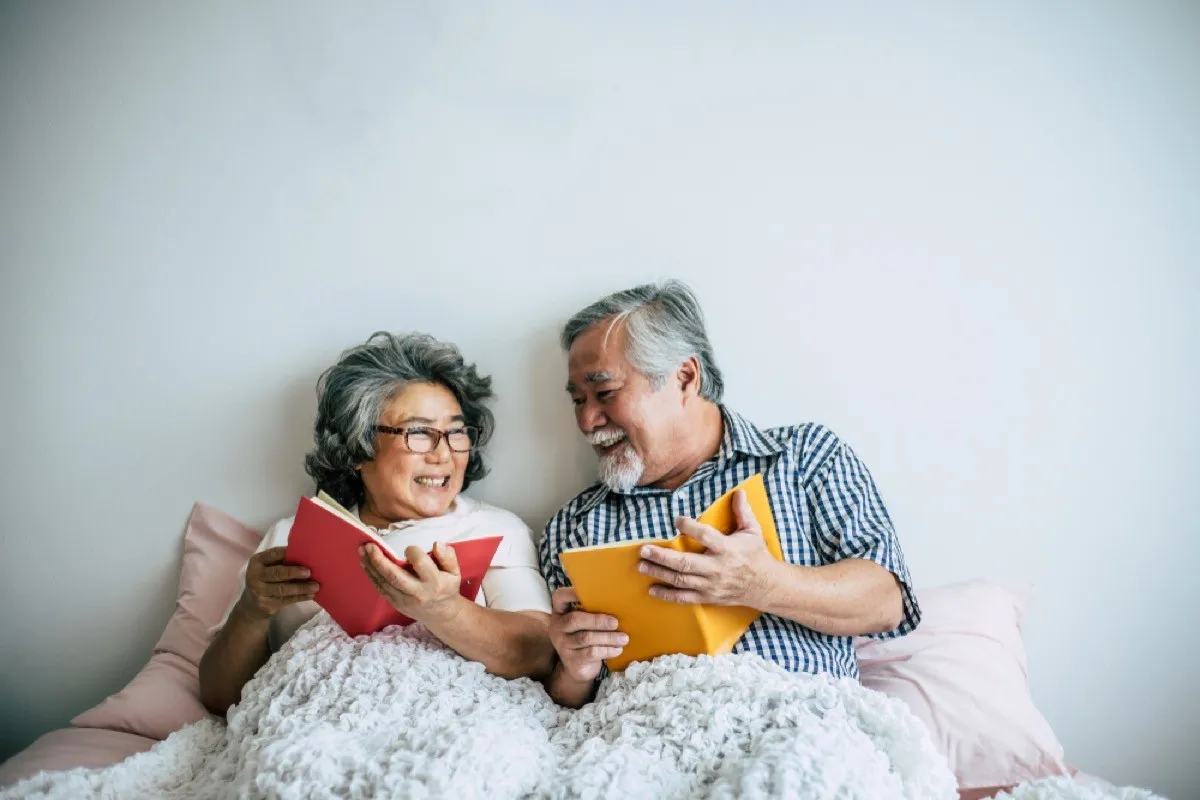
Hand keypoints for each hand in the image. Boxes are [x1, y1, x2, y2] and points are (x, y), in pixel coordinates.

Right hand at [238, 547, 319, 619]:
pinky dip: (300, 597)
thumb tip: (309, 555)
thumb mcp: (270, 566)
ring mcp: (259, 591)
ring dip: (301, 587)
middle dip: (293, 572)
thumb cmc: (268, 578)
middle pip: (276, 573)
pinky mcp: (266, 604)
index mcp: (257, 561)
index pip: (273, 554)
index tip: (304, 553)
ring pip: (282, 589)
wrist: (253, 603)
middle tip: (309, 572)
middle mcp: (255, 575)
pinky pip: (286, 600)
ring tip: (315, 586)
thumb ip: (283, 561)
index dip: (288, 554)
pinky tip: (311, 595)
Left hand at [360, 541, 463, 625]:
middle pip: (394, 576)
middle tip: (369, 545)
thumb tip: (437, 544)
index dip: (412, 552)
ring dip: (371, 565)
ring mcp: (404, 600)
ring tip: (362, 550)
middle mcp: (417, 592)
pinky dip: (371, 575)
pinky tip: (365, 563)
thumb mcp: (455, 571)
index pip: (420, 564)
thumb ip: (448, 556)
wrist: (441, 614)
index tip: (408, 547)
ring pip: (383, 582)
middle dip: (379, 560)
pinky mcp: (395, 603)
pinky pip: (380, 588)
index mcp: (434, 582)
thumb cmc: (447, 586)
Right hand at [548, 587, 626, 682]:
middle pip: (575, 620)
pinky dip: (607, 650)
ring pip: (586, 638)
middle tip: (615, 622)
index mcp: (560, 612)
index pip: (559, 597)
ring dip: (608, 637)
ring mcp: (562, 645)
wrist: (578, 667)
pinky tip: (618, 649)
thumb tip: (617, 602)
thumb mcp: (584, 623)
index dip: (572, 592)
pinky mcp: (572, 660)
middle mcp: (557, 627)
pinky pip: (591, 653)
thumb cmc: (585, 637)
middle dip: (597, 620)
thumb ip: (592, 611)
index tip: (592, 592)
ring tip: (624, 638)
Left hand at [638, 489, 779, 606]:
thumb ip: (743, 511)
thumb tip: (738, 491)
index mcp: (727, 549)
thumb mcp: (753, 531)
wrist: (765, 586)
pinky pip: (685, 598)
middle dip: (662, 557)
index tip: (677, 520)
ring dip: (659, 573)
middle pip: (685, 563)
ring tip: (641, 565)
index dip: (690, 527)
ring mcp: (711, 585)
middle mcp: (717, 568)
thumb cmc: (756, 555)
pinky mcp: (708, 597)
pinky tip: (652, 589)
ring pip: (681, 580)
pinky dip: (667, 595)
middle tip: (644, 549)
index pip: (705, 536)